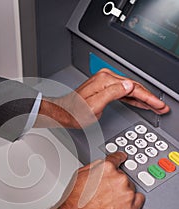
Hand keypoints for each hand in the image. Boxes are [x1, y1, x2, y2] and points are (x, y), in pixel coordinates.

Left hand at [36, 68, 169, 128]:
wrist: (64, 113)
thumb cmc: (75, 112)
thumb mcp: (94, 106)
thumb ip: (112, 94)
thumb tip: (128, 86)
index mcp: (105, 81)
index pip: (132, 87)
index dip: (147, 97)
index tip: (157, 105)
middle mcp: (105, 79)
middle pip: (133, 86)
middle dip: (149, 97)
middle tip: (160, 106)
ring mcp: (104, 83)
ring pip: (129, 89)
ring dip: (143, 98)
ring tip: (154, 105)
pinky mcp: (103, 89)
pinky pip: (122, 92)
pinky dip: (132, 97)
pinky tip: (140, 102)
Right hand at [55, 152, 144, 208]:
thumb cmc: (76, 200)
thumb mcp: (80, 174)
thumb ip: (96, 166)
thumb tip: (103, 164)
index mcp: (107, 168)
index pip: (118, 158)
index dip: (119, 159)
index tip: (122, 158)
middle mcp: (119, 178)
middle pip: (123, 175)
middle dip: (115, 180)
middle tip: (104, 190)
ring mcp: (126, 193)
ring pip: (130, 187)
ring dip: (122, 191)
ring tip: (108, 200)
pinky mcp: (131, 208)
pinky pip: (139, 199)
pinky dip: (132, 201)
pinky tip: (120, 204)